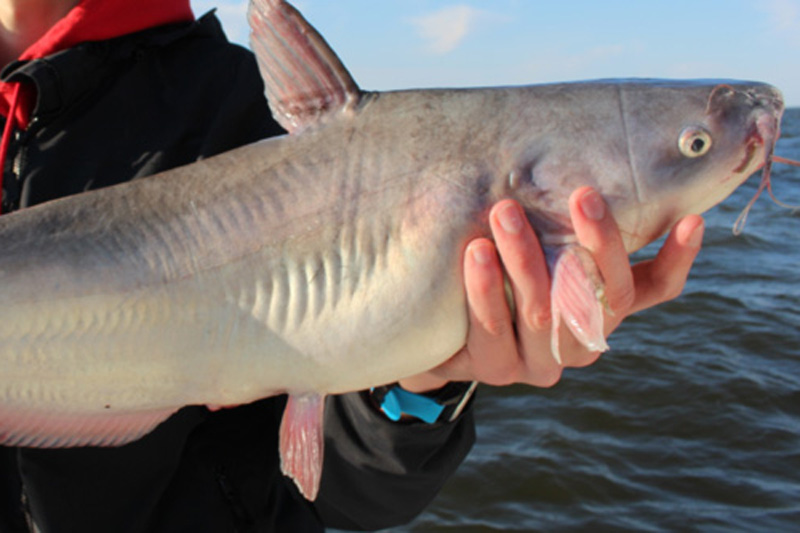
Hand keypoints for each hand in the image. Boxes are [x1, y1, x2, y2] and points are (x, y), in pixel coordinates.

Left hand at [400, 186, 704, 391]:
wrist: (446, 332)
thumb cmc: (501, 275)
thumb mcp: (539, 251)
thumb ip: (561, 230)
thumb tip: (581, 160)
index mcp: (603, 310)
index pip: (655, 290)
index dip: (677, 260)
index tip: (693, 220)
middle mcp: (582, 340)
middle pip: (606, 297)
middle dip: (598, 244)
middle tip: (584, 195)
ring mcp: (542, 362)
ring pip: (545, 311)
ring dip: (525, 257)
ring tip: (505, 211)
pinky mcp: (498, 369)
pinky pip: (494, 330)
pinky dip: (485, 289)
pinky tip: (476, 252)